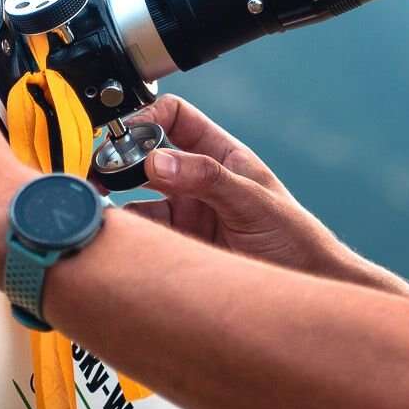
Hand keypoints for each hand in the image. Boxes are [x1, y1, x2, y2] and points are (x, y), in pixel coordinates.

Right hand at [118, 95, 342, 275]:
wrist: (308, 290)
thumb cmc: (297, 241)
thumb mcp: (254, 203)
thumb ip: (208, 179)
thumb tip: (158, 161)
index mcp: (221, 156)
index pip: (175, 118)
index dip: (149, 118)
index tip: (127, 134)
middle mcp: (198, 182)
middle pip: (146, 157)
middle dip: (121, 160)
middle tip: (99, 171)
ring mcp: (186, 215)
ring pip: (138, 199)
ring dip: (118, 202)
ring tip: (104, 208)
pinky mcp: (179, 248)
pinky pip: (144, 236)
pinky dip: (128, 235)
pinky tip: (120, 237)